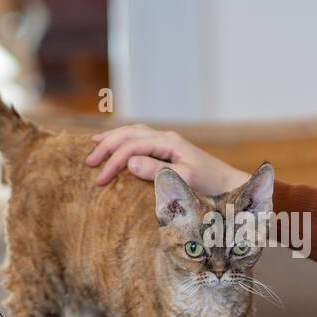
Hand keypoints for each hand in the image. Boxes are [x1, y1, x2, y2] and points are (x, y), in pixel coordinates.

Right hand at [84, 123, 248, 192]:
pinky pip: (139, 138)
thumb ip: (157, 171)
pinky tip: (116, 145)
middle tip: (88, 163)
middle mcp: (166, 137)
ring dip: (112, 138)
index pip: (132, 147)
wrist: (229, 184)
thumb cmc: (210, 184)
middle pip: (128, 134)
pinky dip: (124, 140)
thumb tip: (130, 163)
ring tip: (93, 146)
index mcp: (168, 142)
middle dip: (106, 146)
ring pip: (133, 132)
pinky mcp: (168, 148)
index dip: (113, 162)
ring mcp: (167, 141)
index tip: (99, 180)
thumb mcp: (184, 180)